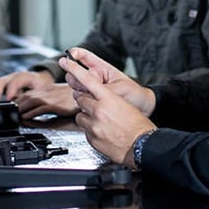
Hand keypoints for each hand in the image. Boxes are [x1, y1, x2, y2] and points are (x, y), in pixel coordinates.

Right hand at [0, 70, 54, 101]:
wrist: (40, 80)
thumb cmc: (40, 87)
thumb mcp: (40, 92)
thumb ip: (31, 99)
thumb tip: (22, 110)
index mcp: (24, 77)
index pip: (15, 82)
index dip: (11, 92)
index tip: (9, 101)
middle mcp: (12, 76)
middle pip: (0, 81)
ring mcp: (6, 79)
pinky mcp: (1, 85)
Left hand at [14, 83, 78, 118]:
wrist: (90, 97)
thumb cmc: (75, 102)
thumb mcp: (56, 105)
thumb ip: (43, 111)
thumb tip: (29, 121)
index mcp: (46, 90)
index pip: (26, 94)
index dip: (16, 102)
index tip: (10, 110)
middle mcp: (47, 91)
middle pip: (25, 97)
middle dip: (15, 106)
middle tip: (9, 115)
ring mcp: (51, 96)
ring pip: (30, 101)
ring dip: (20, 109)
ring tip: (14, 117)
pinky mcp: (56, 104)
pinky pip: (40, 108)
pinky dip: (31, 113)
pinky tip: (26, 118)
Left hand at [62, 53, 155, 167]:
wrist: (144, 147)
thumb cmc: (139, 126)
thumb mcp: (125, 105)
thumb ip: (109, 98)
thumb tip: (99, 96)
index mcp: (108, 99)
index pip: (87, 79)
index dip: (74, 69)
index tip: (64, 61)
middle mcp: (98, 111)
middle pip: (80, 98)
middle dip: (85, 100)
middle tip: (94, 105)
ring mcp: (93, 126)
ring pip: (80, 115)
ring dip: (87, 116)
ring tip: (100, 121)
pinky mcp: (91, 139)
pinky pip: (84, 130)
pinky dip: (90, 130)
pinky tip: (102, 131)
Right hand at [63, 48, 155, 115]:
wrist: (141, 109)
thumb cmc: (134, 95)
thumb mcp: (120, 89)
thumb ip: (103, 90)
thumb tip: (86, 94)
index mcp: (102, 68)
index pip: (84, 57)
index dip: (74, 54)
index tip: (68, 55)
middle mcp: (94, 77)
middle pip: (74, 74)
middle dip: (77, 80)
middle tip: (87, 87)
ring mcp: (91, 89)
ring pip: (75, 88)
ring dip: (81, 93)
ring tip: (97, 98)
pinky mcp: (90, 100)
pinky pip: (79, 100)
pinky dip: (83, 102)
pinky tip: (94, 105)